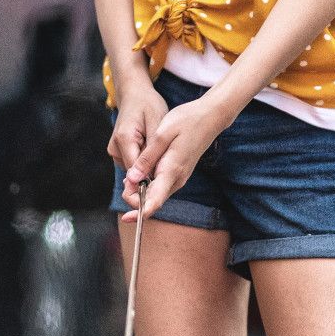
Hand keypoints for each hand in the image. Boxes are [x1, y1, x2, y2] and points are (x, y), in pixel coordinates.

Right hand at [108, 77, 165, 180]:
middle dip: (152, 168)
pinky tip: (153, 148)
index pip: (136, 171)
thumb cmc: (147, 104)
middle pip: (135, 171)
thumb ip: (154, 148)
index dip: (152, 176)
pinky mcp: (118, 152)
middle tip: (167, 157)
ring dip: (148, 163)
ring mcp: (114, 151)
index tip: (167, 175)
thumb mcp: (157, 122)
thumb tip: (155, 172)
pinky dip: (145, 159)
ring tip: (160, 149)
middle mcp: (115, 148)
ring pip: (135, 169)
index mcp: (124, 139)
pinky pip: (134, 163)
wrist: (134, 94)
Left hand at [126, 96, 224, 217]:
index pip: (156, 200)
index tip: (128, 218)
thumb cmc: (187, 121)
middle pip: (153, 200)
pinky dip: (148, 184)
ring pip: (157, 193)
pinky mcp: (179, 172)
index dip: (140, 212)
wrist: (210, 117)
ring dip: (141, 192)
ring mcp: (180, 177)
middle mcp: (177, 178)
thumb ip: (147, 158)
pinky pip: (161, 185)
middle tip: (124, 184)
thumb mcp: (162, 135)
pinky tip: (139, 175)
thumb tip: (131, 179)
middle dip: (135, 199)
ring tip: (128, 179)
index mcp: (171, 170)